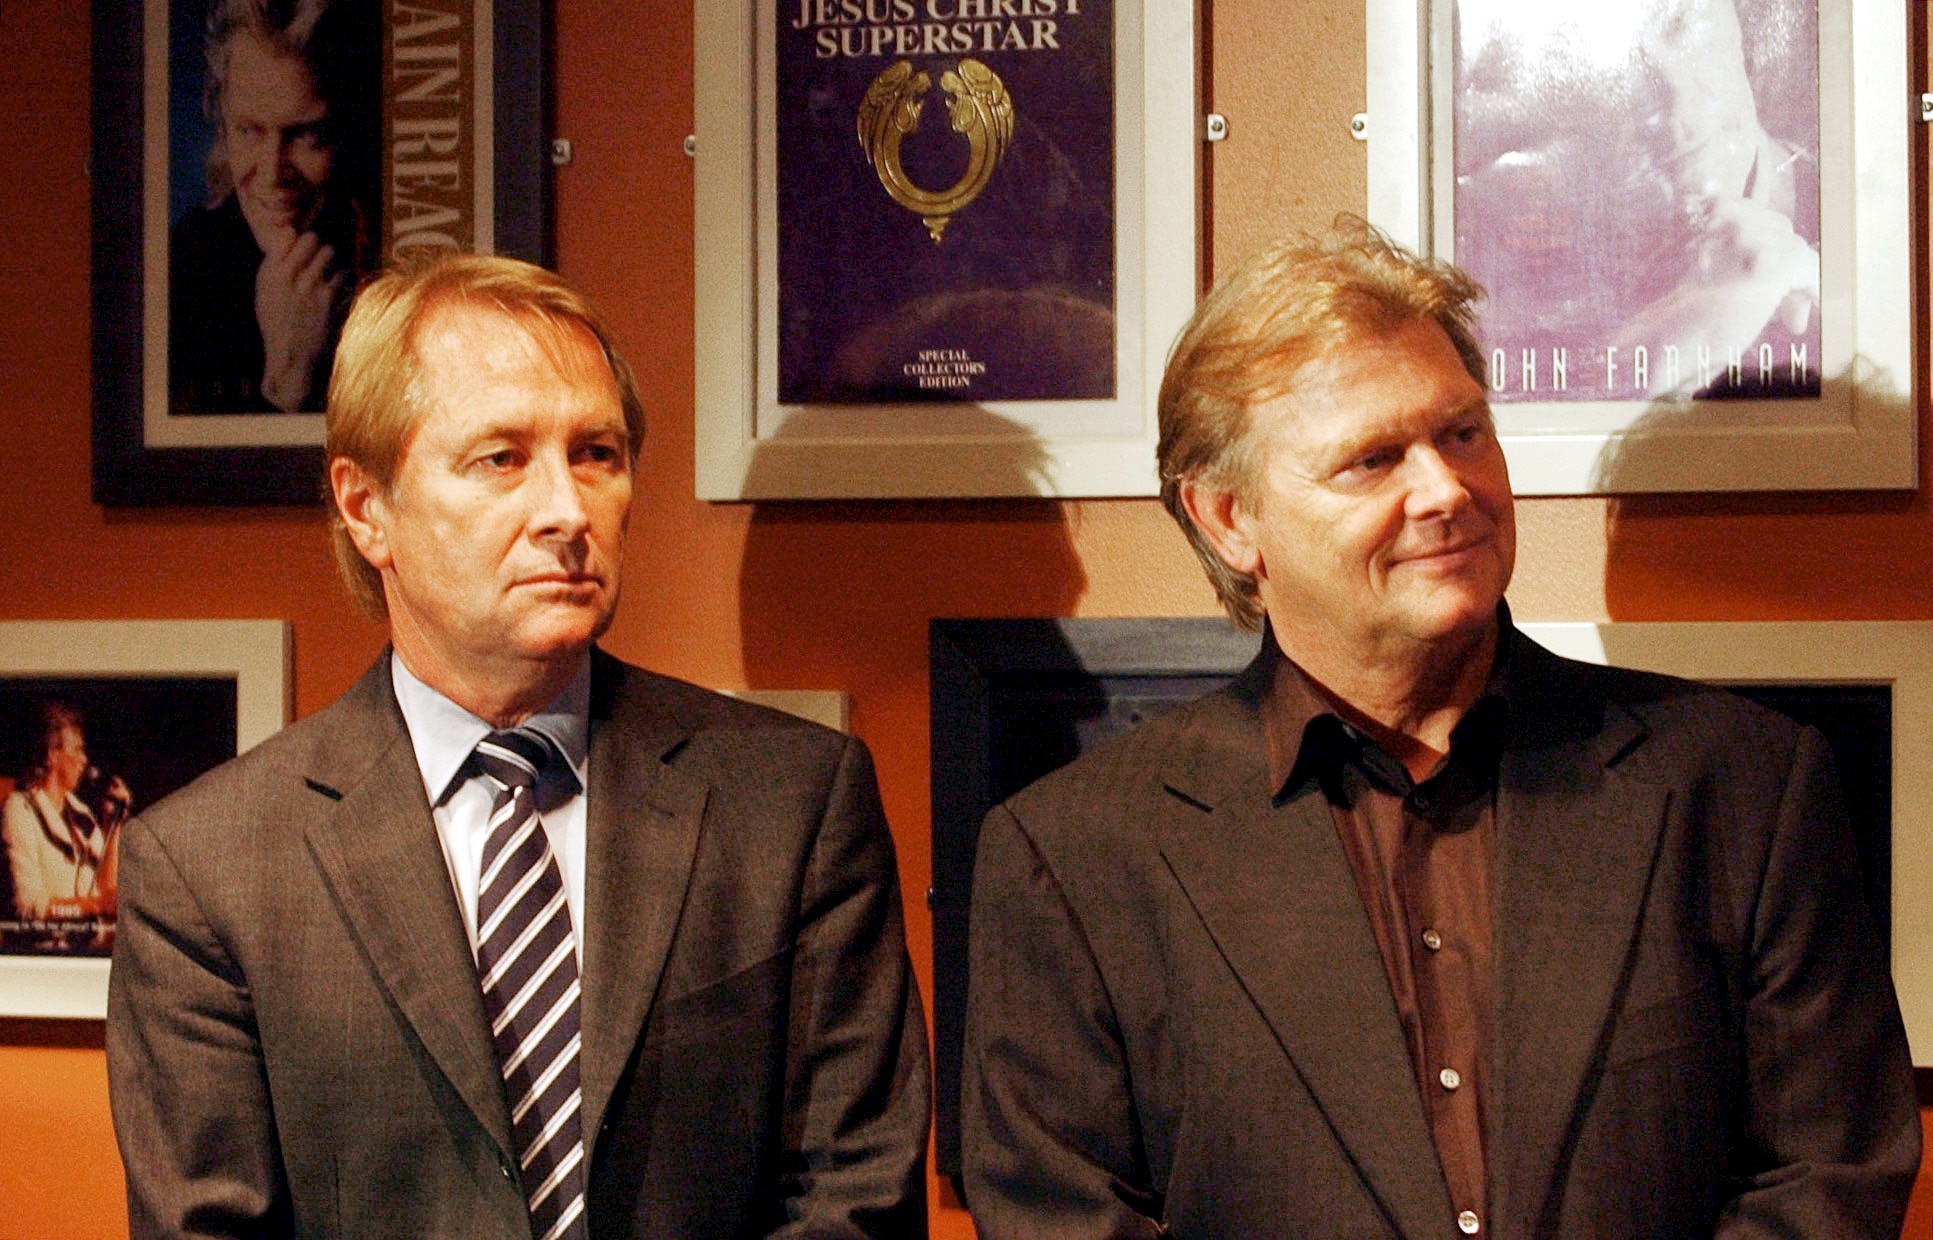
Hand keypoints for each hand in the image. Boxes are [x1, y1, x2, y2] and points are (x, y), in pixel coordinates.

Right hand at [255, 227, 347, 411]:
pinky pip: (341, 274)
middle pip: (310, 238)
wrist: (291, 351)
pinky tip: (337, 283)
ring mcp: (309, 284)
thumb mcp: (265, 292)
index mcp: (269, 272)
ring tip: (327, 267)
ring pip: (328, 252)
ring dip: (330, 258)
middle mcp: (287, 274)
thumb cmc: (276, 322)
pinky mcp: (327, 297)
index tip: (301, 244)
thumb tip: (289, 235)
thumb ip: (275, 265)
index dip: (297, 237)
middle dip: (316, 244)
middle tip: (317, 254)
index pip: (287, 235)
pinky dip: (341, 277)